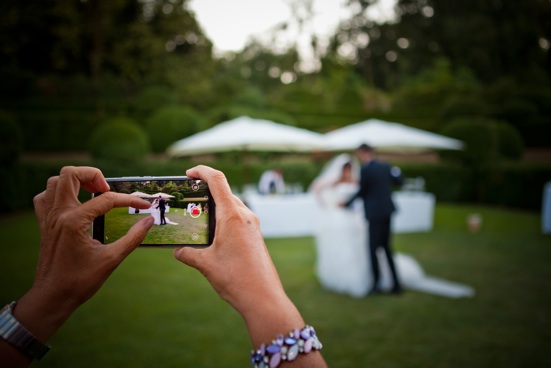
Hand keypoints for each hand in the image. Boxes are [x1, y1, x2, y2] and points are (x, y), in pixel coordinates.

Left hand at [5, 167, 153, 358]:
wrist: (52, 297)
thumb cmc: (80, 281)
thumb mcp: (112, 259)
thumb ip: (133, 237)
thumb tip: (149, 221)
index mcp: (75, 222)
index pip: (106, 199)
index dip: (129, 200)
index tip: (144, 206)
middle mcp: (58, 214)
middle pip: (70, 174)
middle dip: (93, 175)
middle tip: (107, 190)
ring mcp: (48, 218)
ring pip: (55, 182)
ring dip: (75, 181)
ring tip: (93, 193)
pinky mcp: (44, 224)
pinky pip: (45, 197)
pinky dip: (58, 193)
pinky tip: (73, 203)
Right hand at [174, 166, 303, 341]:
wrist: (263, 297)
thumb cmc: (236, 279)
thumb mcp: (205, 265)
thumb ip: (188, 254)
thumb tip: (178, 251)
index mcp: (232, 216)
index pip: (217, 180)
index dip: (202, 171)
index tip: (189, 173)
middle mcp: (245, 216)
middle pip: (224, 192)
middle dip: (205, 191)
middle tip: (187, 199)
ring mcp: (252, 225)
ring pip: (231, 206)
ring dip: (215, 206)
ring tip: (197, 218)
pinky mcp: (255, 235)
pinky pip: (237, 218)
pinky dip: (223, 218)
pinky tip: (212, 234)